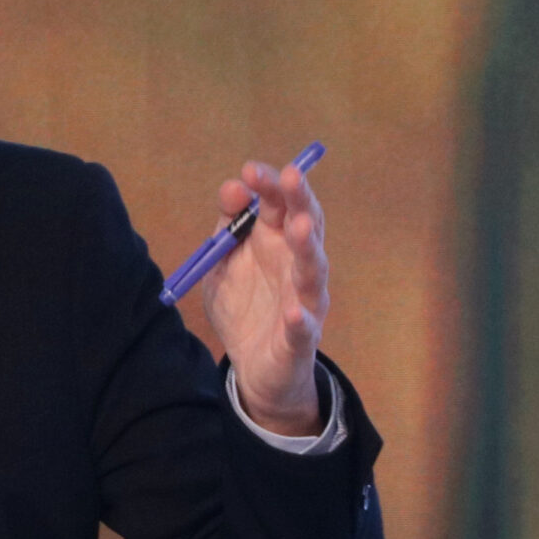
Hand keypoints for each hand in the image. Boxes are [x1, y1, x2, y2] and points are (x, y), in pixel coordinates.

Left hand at [201, 157, 329, 436]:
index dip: (270, 185)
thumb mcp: (225, 262)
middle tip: (290, 176)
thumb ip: (228, 226)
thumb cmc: (244, 306)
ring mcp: (305, 302)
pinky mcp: (300, 339)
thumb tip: (233, 186)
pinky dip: (300, 320)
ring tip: (299, 228)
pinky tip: (293, 312)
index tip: (250, 170)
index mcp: (279, 244)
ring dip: (306, 249)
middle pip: (307, 227)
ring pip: (312, 272)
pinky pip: (303, 328)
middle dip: (299, 201)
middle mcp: (298, 267)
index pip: (282, 205)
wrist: (254, 369)